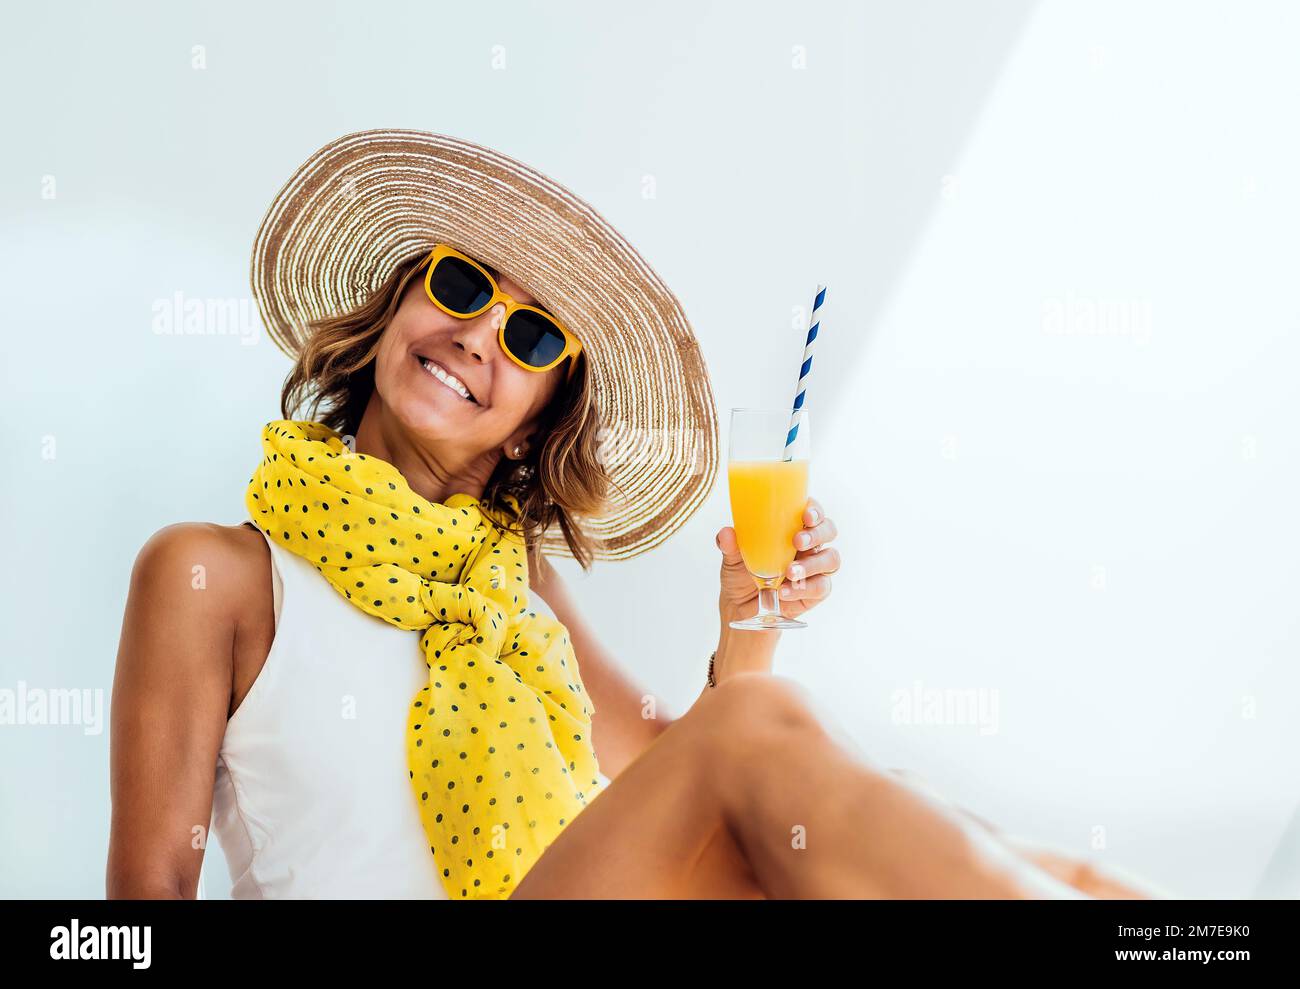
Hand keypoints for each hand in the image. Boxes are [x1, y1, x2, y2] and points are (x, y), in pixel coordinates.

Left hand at [716, 496, 839, 626]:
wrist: (740, 608)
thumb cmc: (741, 575)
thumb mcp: (731, 559)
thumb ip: (730, 545)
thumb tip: (726, 533)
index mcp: (792, 528)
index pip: (812, 511)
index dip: (814, 509)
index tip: (805, 515)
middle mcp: (809, 545)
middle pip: (828, 530)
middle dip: (817, 533)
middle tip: (797, 541)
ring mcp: (815, 568)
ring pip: (831, 558)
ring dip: (812, 564)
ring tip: (789, 572)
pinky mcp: (816, 592)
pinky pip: (821, 587)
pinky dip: (803, 589)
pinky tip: (785, 591)